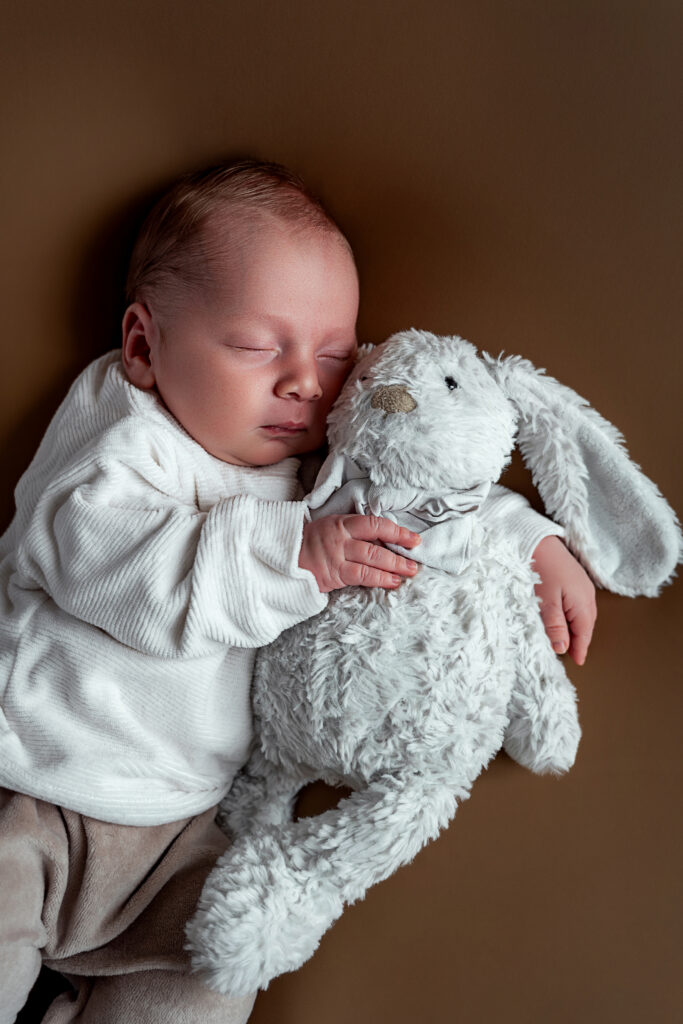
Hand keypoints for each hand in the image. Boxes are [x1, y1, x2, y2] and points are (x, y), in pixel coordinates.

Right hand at [299, 515, 421, 593]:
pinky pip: (361, 576)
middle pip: (376, 544)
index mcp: (341, 523)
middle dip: (399, 552)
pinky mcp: (333, 574)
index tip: (414, 539)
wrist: (283, 556)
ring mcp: (336, 556)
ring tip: (409, 572)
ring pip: (372, 560)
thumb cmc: (311, 542)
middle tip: (416, 560)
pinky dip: (379, 579)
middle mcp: (340, 538)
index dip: (397, 532)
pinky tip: (392, 582)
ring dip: (394, 567)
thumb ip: (354, 531)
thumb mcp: (331, 527)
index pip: (374, 524)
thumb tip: (385, 540)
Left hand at [532, 535, 596, 665]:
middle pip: (586, 625)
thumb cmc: (542, 568)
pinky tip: (564, 618)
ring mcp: (583, 587)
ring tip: (567, 640)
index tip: (577, 662)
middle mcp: (587, 596)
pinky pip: (578, 605)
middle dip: (580, 640)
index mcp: (583, 603)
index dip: (580, 649)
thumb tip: (562, 648)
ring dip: (576, 628)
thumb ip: (555, 626)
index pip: (584, 633)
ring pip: (583, 615)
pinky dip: (573, 616)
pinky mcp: (576, 581)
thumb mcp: (546, 601)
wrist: (538, 539)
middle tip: (571, 655)